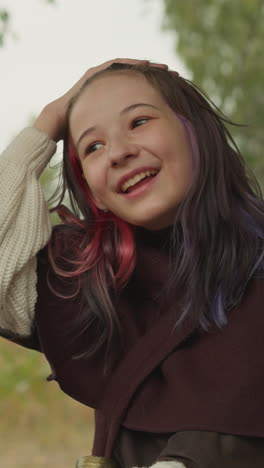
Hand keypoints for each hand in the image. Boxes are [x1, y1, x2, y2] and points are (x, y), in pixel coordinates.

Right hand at [33, 58, 167, 141]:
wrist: (59, 122)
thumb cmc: (81, 133)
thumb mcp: (109, 138)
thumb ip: (121, 144)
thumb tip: (135, 162)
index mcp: (114, 101)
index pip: (138, 92)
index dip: (154, 90)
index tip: (171, 91)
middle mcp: (109, 88)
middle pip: (136, 78)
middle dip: (154, 76)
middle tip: (173, 75)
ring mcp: (101, 78)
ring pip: (129, 69)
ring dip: (146, 67)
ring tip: (164, 69)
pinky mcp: (94, 73)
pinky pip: (116, 65)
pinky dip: (131, 64)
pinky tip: (146, 64)